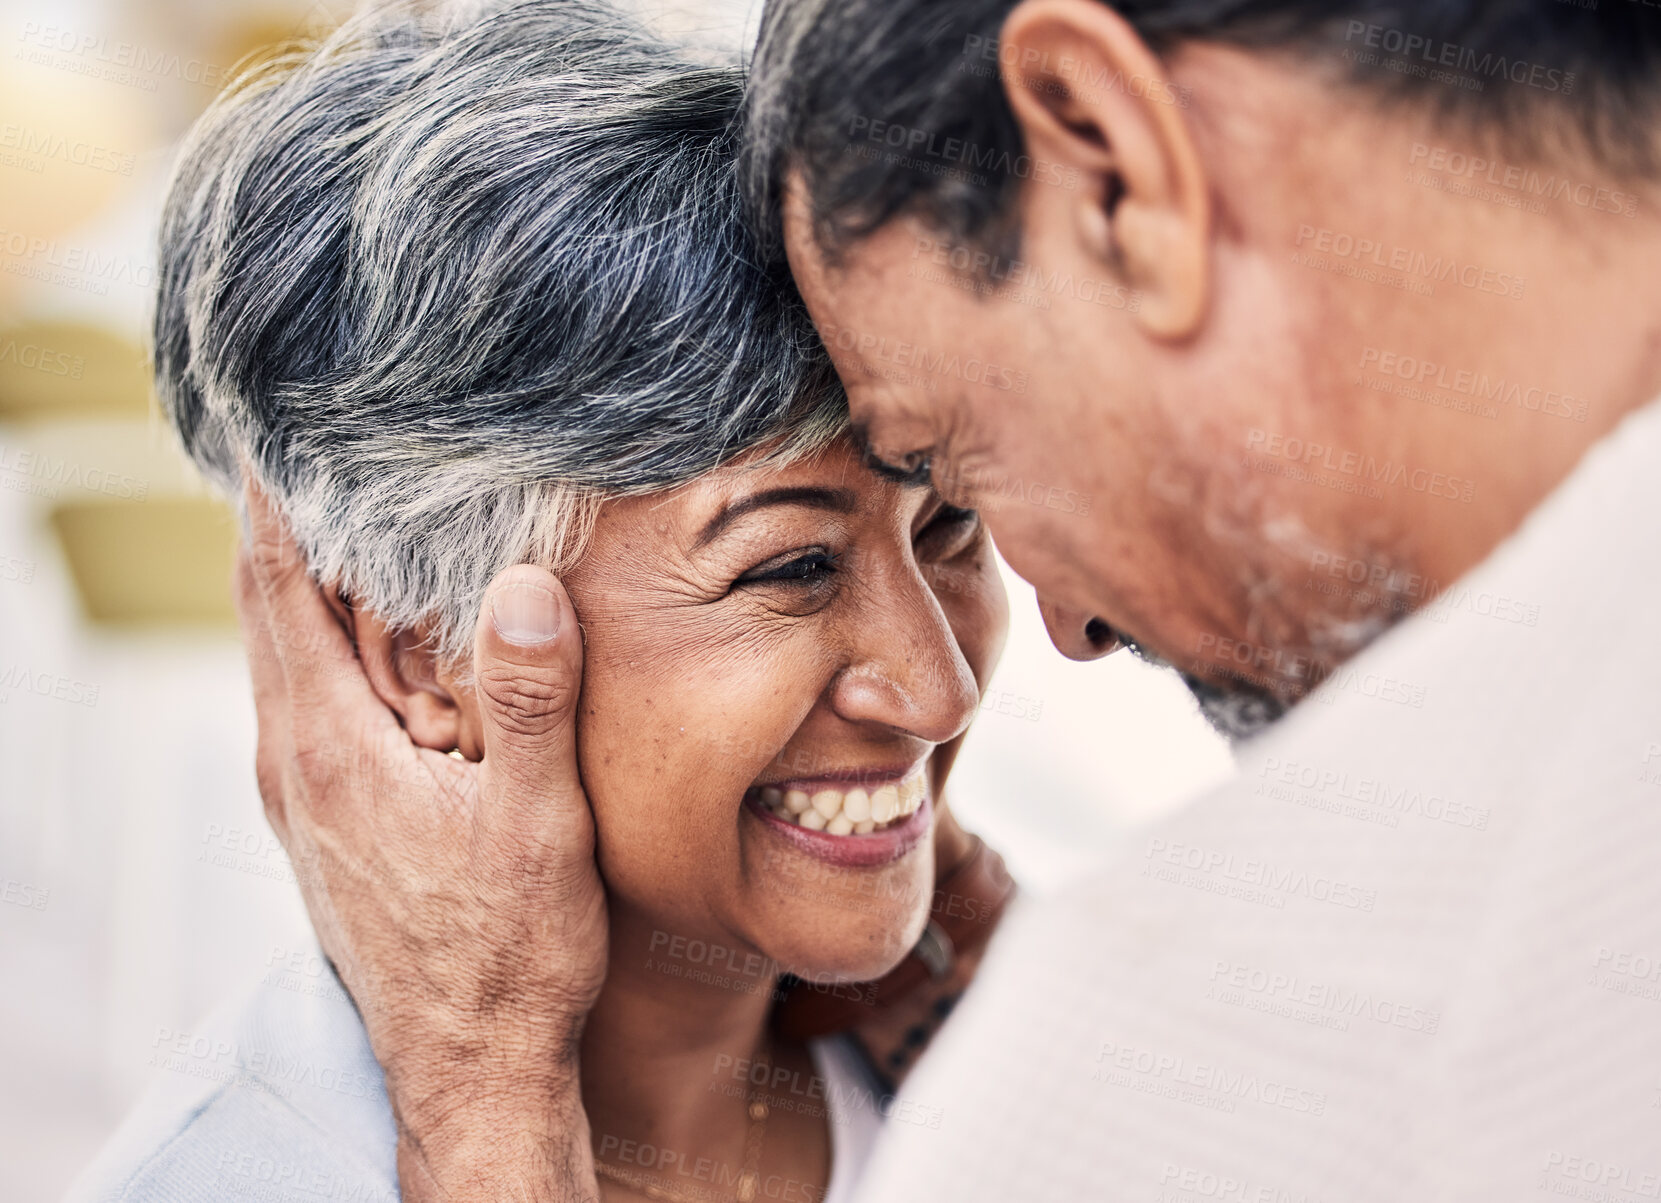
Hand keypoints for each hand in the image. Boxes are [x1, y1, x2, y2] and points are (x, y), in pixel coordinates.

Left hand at [235, 484, 604, 1201]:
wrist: (470, 1069)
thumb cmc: (509, 954)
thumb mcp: (536, 823)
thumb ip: (529, 699)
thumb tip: (524, 581)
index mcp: (329, 751)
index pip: (277, 596)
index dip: (271, 508)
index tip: (279, 435)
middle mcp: (295, 770)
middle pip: (265, 620)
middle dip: (278, 533)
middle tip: (314, 456)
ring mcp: (302, 807)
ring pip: (280, 667)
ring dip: (296, 593)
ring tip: (335, 530)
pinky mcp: (325, 833)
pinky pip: (301, 711)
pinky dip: (316, 653)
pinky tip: (362, 649)